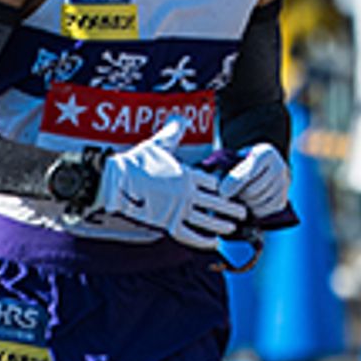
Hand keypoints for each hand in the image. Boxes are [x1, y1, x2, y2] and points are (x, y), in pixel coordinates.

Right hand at [97, 117, 245, 248]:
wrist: (117, 181)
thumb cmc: (136, 162)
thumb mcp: (158, 143)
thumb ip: (173, 132)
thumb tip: (181, 118)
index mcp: (187, 174)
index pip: (213, 182)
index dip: (224, 187)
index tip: (233, 191)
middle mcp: (187, 193)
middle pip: (216, 202)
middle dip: (231, 208)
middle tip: (244, 212)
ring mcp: (178, 209)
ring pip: (206, 220)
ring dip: (221, 225)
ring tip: (232, 227)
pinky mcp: (167, 223)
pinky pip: (189, 235)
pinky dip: (202, 240)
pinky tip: (213, 242)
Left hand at [222, 141, 289, 216]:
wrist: (263, 169)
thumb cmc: (242, 163)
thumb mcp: (235, 157)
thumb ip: (223, 163)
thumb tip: (208, 169)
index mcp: (265, 153)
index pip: (247, 173)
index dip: (233, 184)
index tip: (222, 193)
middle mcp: (279, 167)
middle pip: (251, 192)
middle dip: (237, 195)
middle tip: (228, 196)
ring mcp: (284, 184)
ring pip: (256, 203)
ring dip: (244, 204)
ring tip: (238, 198)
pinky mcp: (283, 199)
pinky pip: (263, 211)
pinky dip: (253, 211)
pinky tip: (248, 204)